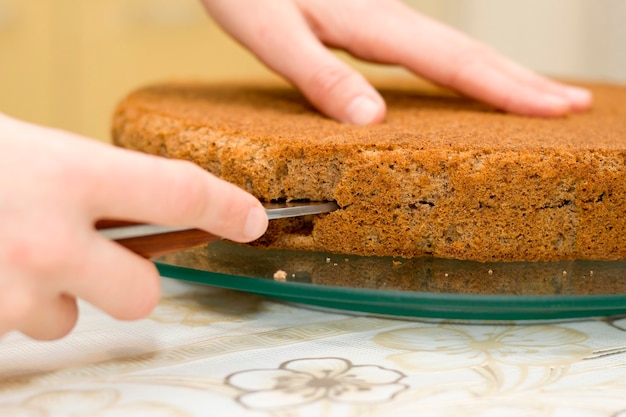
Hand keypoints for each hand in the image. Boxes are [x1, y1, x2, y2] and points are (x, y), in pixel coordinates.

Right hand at [0, 114, 267, 339]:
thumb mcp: (31, 147)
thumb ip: (89, 177)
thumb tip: (137, 196)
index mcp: (69, 174)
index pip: (179, 195)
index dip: (225, 208)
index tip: (250, 218)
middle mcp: (50, 241)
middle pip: (144, 291)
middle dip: (132, 282)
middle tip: (97, 256)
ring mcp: (19, 291)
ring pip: (72, 316)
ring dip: (57, 293)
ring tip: (13, 251)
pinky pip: (25, 327)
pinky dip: (14, 304)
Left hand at [202, 0, 592, 123]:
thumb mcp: (274, 34)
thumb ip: (321, 78)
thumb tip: (374, 121)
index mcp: (373, 24)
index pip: (453, 62)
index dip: (507, 89)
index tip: (557, 108)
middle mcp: (388, 16)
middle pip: (469, 52)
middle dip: (524, 82)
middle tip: (575, 105)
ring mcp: (383, 14)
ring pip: (455, 47)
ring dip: (502, 73)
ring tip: (538, 95)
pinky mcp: (371, 16)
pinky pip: (431, 46)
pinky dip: (464, 66)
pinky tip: (469, 75)